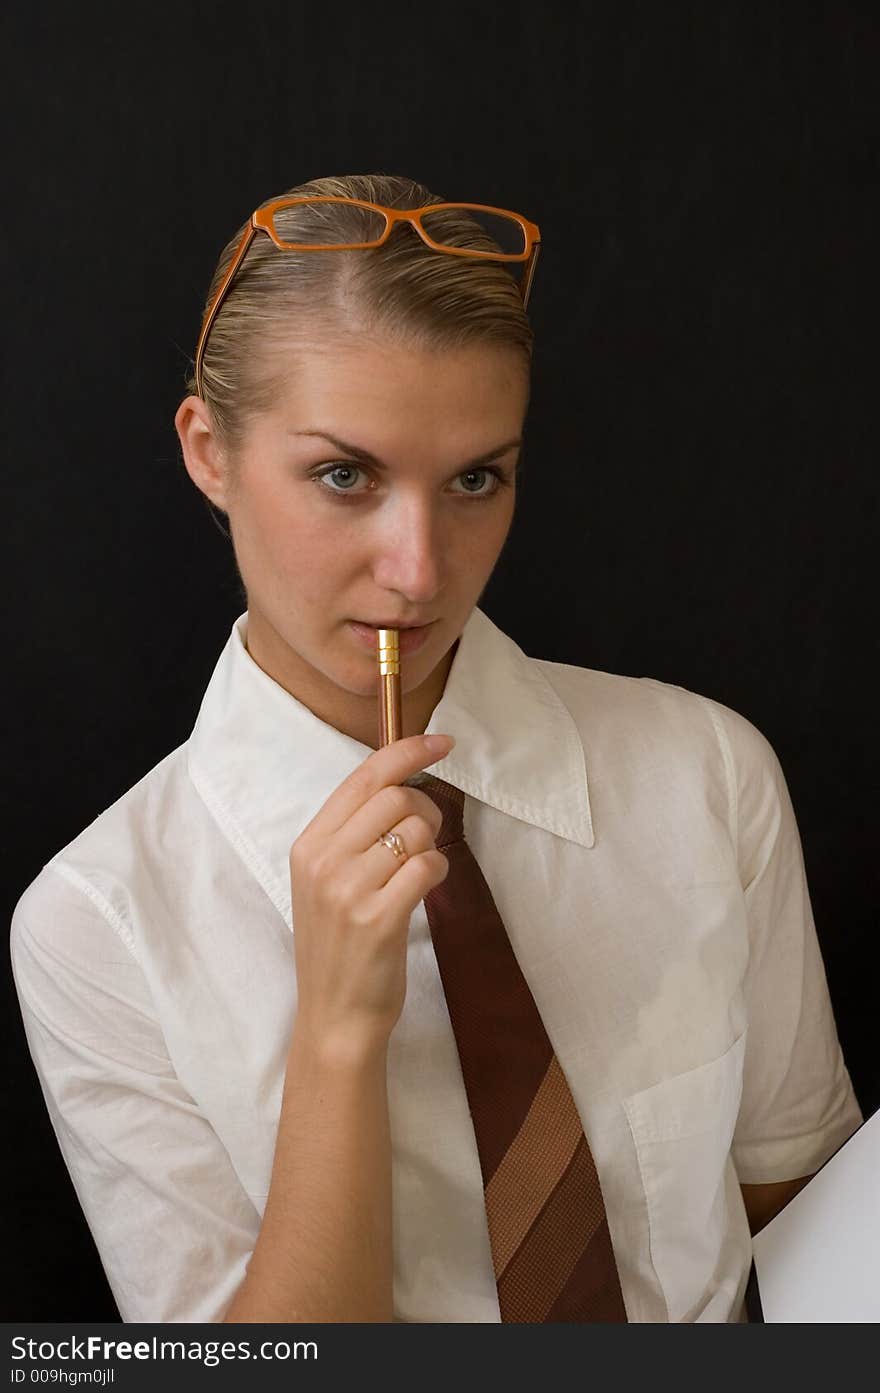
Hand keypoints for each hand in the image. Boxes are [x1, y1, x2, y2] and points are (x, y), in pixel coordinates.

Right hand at [288, 733, 454, 1057]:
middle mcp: (323, 861)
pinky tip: (425, 889)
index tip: (441, 742)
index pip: (364, 776)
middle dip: (426, 809)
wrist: (334, 1017)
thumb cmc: (339, 946)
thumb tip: (402, 785)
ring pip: (415, 830)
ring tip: (418, 873)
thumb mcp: (327, 883)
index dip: (407, 751)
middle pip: (397, 797)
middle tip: (426, 837)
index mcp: (309, 845)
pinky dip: (437, 871)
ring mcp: (348, 889)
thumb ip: (353, 835)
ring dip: (431, 845)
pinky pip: (427, 865)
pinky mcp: (377, 917)